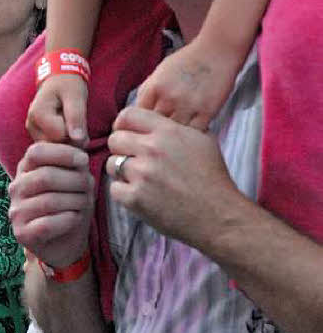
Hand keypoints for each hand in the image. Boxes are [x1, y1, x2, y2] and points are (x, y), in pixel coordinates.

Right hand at [8, 141, 93, 268]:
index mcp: (25, 169)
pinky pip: (47, 224)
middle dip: (74, 180)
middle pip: (45, 176)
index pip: (36, 152)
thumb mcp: (74, 180)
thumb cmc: (70, 206)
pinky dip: (67, 220)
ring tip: (85, 203)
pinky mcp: (21, 233)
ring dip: (74, 201)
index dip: (62, 153)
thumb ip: (73, 163)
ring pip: (48, 201)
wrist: (65, 245)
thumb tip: (80, 145)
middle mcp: (16, 187)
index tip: (83, 159)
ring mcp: (16, 211)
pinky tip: (75, 218)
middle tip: (89, 186)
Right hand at [26, 74, 87, 145]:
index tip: (78, 118)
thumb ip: (76, 117)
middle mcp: (31, 125)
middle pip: (57, 145)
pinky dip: (65, 141)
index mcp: (37, 114)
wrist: (60, 78)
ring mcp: (34, 132)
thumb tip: (78, 140)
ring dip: (70, 140)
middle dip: (72, 138)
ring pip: (56, 148)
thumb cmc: (68, 84)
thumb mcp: (76, 95)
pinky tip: (68, 128)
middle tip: (78, 120)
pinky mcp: (39, 136)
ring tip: (72, 122)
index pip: (61, 137)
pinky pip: (55, 147)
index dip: (74, 131)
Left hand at [106, 106, 237, 247]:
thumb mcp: (202, 140)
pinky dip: (124, 193)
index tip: (126, 134)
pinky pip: (114, 189)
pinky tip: (140, 195)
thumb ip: (176, 127)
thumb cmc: (214, 179)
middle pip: (115, 139)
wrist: (220, 216)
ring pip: (112, 164)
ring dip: (122, 172)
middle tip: (133, 160)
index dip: (123, 125)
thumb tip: (158, 122)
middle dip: (122, 149)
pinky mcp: (136, 198)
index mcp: (166, 131)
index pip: (128, 115)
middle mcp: (151, 149)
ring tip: (139, 180)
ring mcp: (142, 174)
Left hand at [135, 38, 238, 129]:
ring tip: (173, 139)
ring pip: (174, 133)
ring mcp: (188, 106)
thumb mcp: (161, 70)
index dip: (138, 124)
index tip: (140, 129)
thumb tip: (138, 109)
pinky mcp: (207, 113)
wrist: (216, 52)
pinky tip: (190, 134)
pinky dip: (191, 135)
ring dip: (173, 136)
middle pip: (154, 127)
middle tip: (157, 136)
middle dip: (154, 132)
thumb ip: (149, 90)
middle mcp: (169, 98)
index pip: (138, 115)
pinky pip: (194, 133)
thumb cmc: (188, 60)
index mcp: (155, 87)